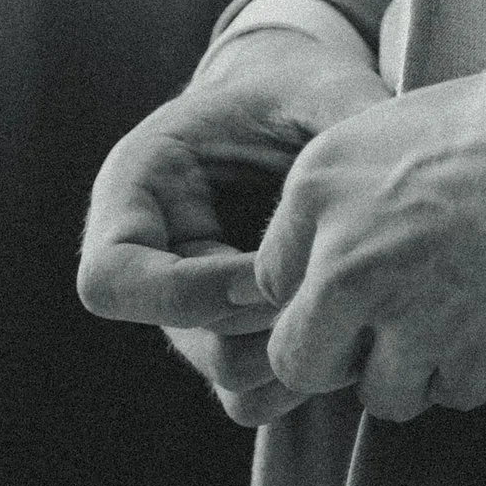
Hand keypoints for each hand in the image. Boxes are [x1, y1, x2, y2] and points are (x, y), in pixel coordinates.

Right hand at [76, 25, 388, 427]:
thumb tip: (374, 200)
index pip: (110, 280)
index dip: (188, 292)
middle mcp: (154, 262)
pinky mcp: (237, 340)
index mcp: (137, 191)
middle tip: (339, 281)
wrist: (307, 112)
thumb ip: (337, 126)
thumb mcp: (314, 88)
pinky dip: (306, 378)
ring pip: (230, 379)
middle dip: (271, 318)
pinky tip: (357, 324)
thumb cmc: (301, 90)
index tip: (269, 268)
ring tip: (362, 297)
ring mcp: (193, 312)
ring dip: (298, 351)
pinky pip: (256, 397)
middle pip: (187, 340)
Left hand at [252, 54, 485, 420]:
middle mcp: (345, 264)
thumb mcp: (399, 128)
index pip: (271, 281)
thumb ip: (347, 200)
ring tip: (467, 312)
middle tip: (392, 328)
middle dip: (341, 353)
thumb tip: (325, 254)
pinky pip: (454, 393)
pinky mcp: (467, 366)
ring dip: (417, 368)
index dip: (316, 289)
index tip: (357, 284)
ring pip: (381, 392)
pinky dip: (477, 367)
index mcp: (320, 190)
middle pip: (300, 358)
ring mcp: (406, 324)